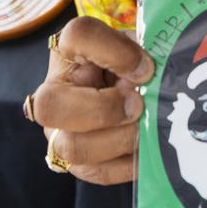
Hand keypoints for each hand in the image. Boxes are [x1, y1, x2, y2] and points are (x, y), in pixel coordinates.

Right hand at [32, 17, 153, 184]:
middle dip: (102, 109)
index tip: (146, 67)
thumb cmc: (136, 61)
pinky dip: (129, 162)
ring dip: (119, 139)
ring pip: (71, 146)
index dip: (114, 51)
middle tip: (138, 105)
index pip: (78, 35)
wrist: (135, 89)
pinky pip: (97, 172)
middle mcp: (54, 91)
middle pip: (50, 104)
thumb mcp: (140, 46)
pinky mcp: (77, 163)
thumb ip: (147, 53)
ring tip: (146, 128)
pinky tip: (148, 147)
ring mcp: (59, 130)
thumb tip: (156, 78)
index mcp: (71, 49)